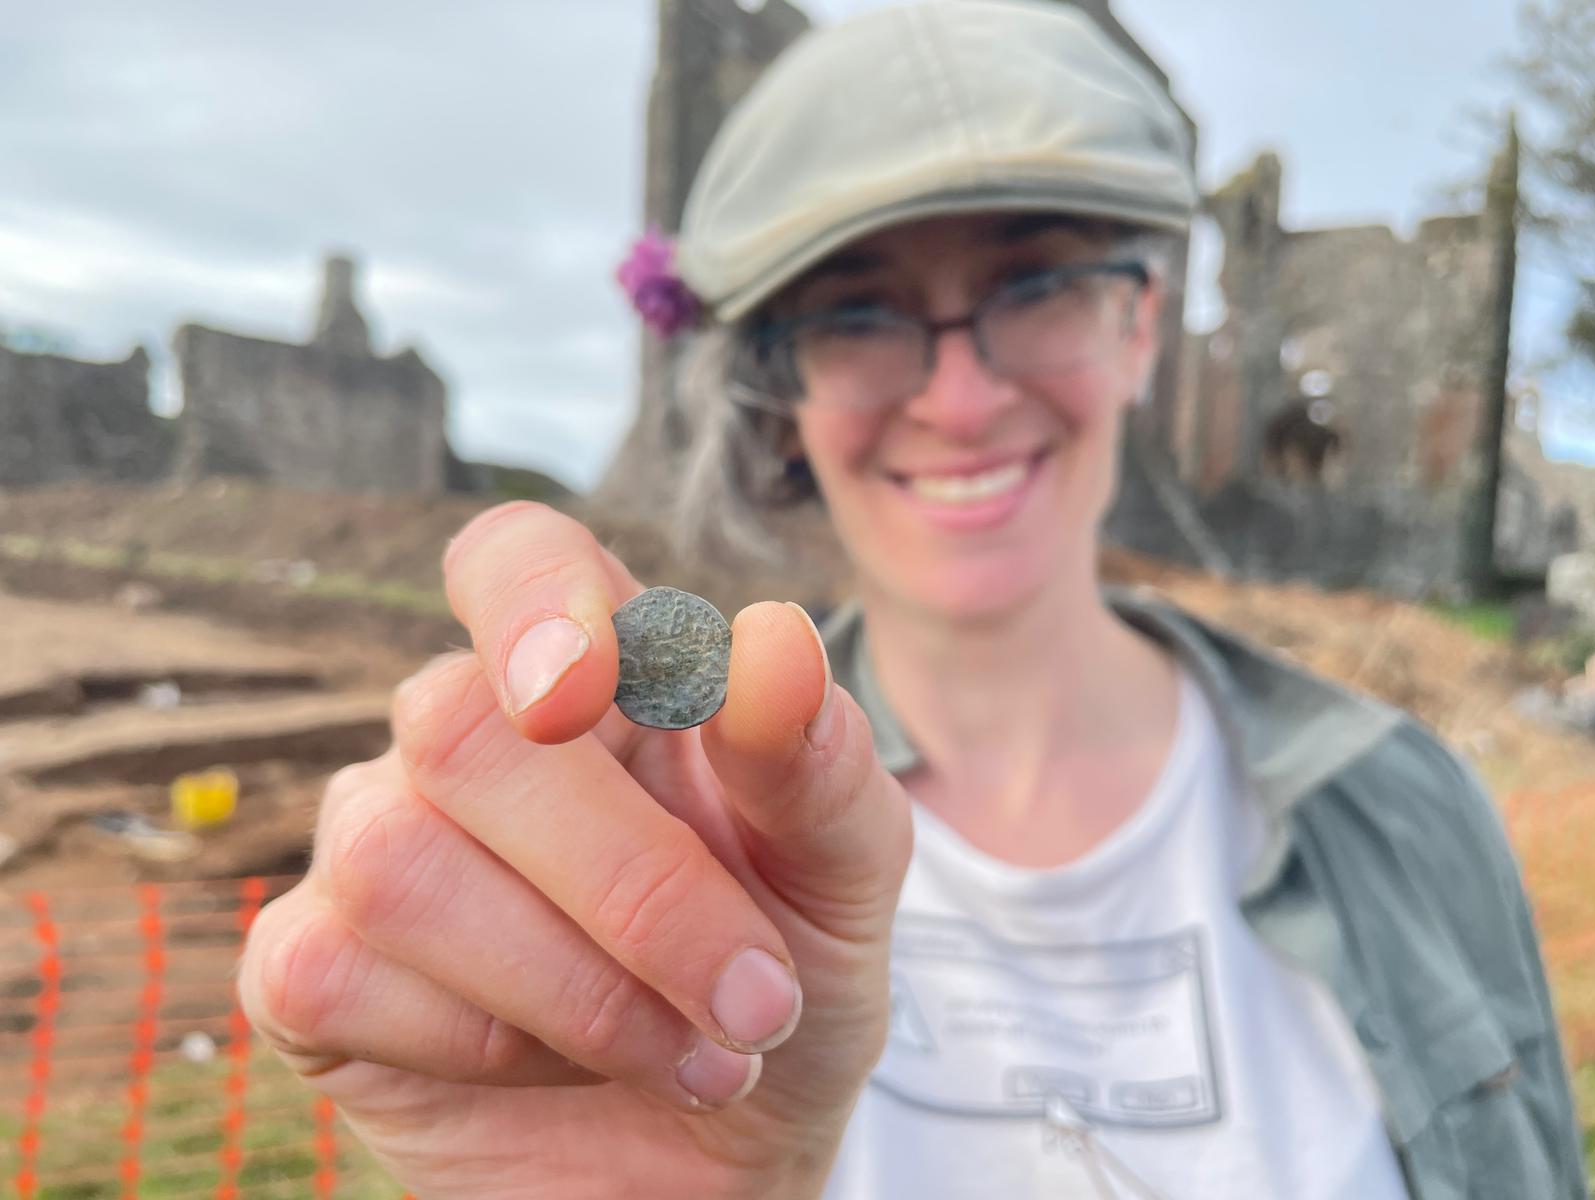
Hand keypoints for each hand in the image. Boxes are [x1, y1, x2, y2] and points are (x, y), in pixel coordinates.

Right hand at [239, 502, 912, 1198]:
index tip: (587, 689)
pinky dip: (484, 1046)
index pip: (516, 559)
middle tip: (758, 1000)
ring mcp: (376, 843)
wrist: (728, 1152)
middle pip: (459, 727)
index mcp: (603, 673)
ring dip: (581, 989)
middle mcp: (468, 735)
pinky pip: (334, 971)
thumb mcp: (843, 876)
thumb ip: (816, 759)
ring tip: (695, 1055)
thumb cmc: (784, 976)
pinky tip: (561, 1068)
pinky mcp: (312, 968)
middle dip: (631, 886)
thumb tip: (770, 642)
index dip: (531, 601)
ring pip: (398, 860)